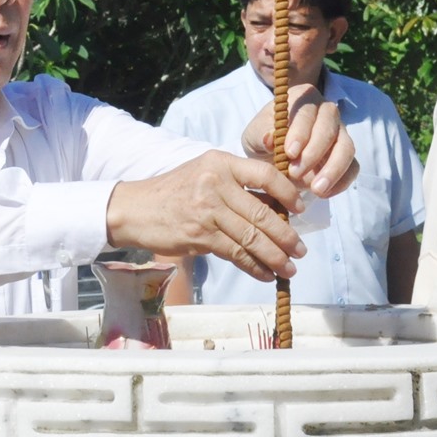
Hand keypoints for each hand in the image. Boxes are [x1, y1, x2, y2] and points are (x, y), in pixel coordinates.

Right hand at [106, 152, 307, 281]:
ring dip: (276, 256)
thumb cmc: (173, 192)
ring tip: (289, 268)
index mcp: (221, 163)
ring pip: (252, 237)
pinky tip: (265, 274)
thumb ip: (236, 185)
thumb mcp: (204, 174)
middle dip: (287, 236)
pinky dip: (254, 267)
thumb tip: (276, 206)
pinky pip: (236, 253)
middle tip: (301, 251)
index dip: (288, 193)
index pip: (265, 174)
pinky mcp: (200, 235)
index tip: (300, 209)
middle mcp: (216, 183)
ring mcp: (208, 210)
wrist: (135, 209)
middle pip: (262, 212)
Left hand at [241, 84, 357, 195]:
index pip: (306, 112)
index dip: (300, 132)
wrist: (271, 156)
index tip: (289, 153)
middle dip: (313, 153)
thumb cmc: (263, 139)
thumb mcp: (253, 135)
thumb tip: (270, 138)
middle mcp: (325, 111)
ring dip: (333, 169)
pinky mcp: (345, 155)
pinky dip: (341, 181)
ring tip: (316, 189)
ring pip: (346, 147)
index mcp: (302, 98)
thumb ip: (260, 134)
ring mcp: (339, 133)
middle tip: (295, 173)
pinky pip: (353, 166)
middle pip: (329, 129)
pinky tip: (324, 193)